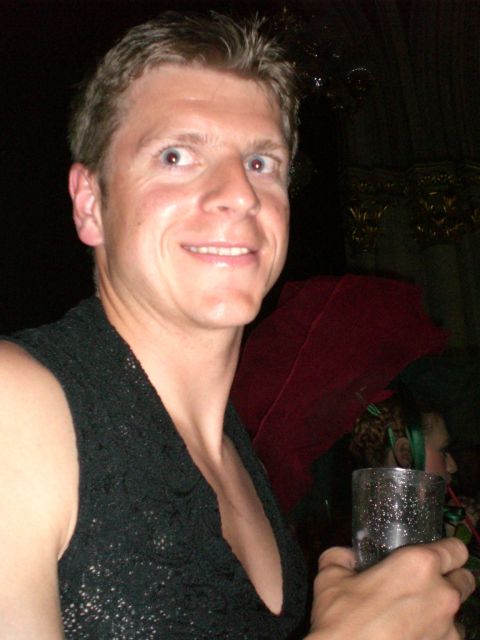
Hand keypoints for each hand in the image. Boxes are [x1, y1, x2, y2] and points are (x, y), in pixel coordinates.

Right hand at [307, 537, 474, 639]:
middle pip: (465, 580)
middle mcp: (442, 594)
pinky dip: (433, 635)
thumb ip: (341, 557)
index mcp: (418, 565)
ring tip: (411, 617)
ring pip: (456, 614)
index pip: (456, 548)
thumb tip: (348, 556)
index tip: (435, 554)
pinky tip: (408, 635)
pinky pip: (447, 638)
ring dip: (440, 612)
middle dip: (450, 580)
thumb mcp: (330, 577)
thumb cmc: (341, 620)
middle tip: (423, 585)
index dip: (447, 550)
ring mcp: (448, 629)